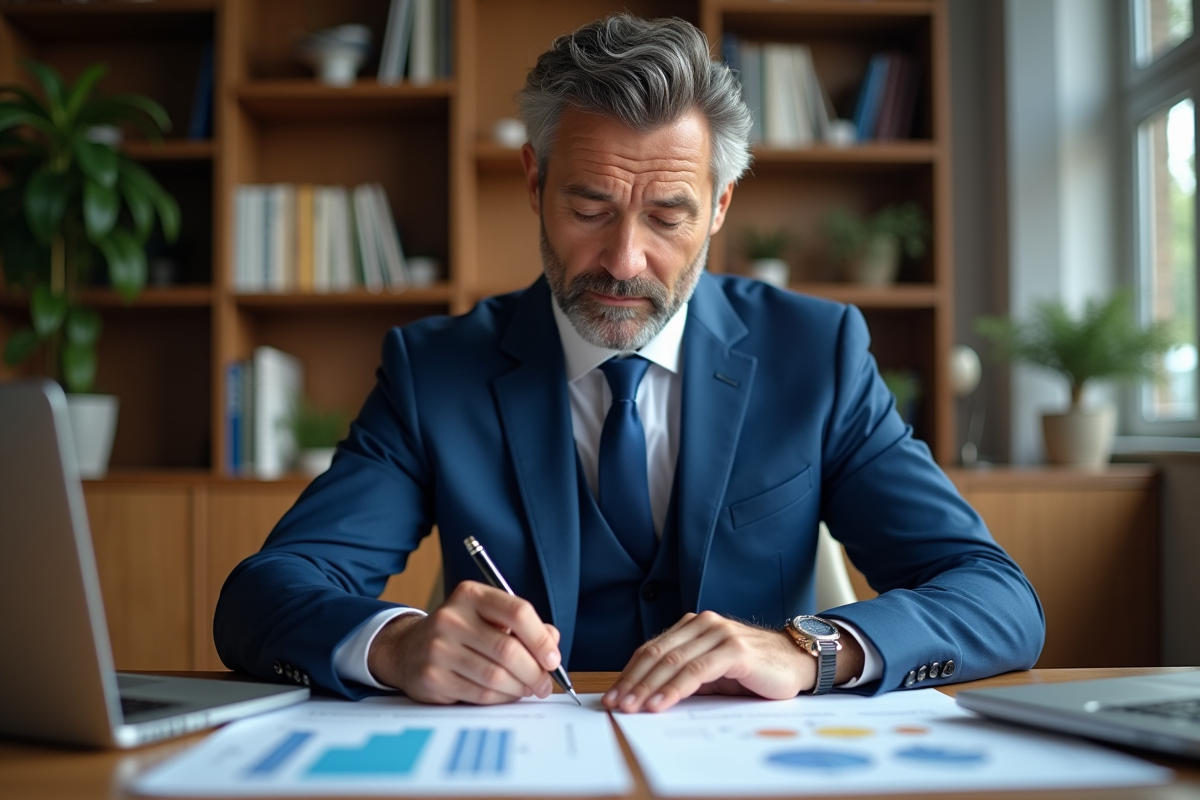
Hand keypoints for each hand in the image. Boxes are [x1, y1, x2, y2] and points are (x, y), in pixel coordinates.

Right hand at [367, 580, 561, 704]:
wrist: (407, 649)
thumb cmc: (459, 633)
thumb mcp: (487, 617)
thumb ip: (522, 626)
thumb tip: (552, 641)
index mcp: (471, 595)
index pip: (517, 611)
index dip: (541, 639)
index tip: (552, 659)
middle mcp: (452, 618)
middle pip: (509, 650)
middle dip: (535, 673)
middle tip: (544, 684)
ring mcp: (439, 648)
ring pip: (496, 676)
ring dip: (519, 689)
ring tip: (527, 690)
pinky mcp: (432, 677)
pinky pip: (480, 694)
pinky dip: (501, 699)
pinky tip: (505, 695)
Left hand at [602, 612, 863, 712]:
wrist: (798, 662)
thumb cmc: (755, 670)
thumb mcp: (714, 673)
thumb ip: (685, 676)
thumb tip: (646, 696)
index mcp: (693, 626)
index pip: (652, 650)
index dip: (630, 674)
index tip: (613, 696)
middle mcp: (703, 624)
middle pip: (657, 655)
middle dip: (633, 682)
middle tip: (616, 705)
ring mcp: (719, 634)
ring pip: (673, 662)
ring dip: (648, 688)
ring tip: (633, 708)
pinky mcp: (734, 649)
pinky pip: (696, 671)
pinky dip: (675, 689)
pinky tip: (661, 704)